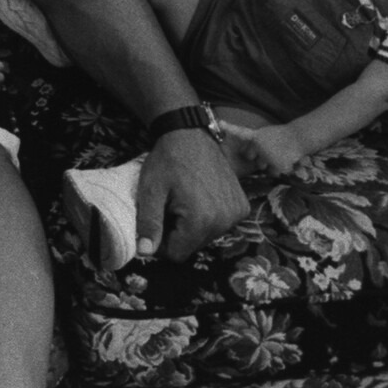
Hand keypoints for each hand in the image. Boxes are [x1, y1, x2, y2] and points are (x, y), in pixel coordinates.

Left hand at [134, 128, 248, 260]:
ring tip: (184, 198)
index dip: (161, 241)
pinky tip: (200, 195)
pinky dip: (208, 216)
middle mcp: (225, 221)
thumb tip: (145, 252)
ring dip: (193, 224)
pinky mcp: (242, 205)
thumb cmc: (168, 160)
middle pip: (193, 245)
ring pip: (206, 236)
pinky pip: (221, 223)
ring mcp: (237, 213)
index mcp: (202, 220)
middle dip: (178, 231)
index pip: (177, 254)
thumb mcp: (150, 191)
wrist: (190, 134)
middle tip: (170, 205)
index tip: (157, 219)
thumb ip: (149, 224)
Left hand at [234, 123, 304, 175]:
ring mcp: (269, 156)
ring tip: (280, 155)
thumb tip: (248, 155)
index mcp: (257, 137)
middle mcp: (260, 146)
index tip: (220, 123)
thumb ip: (256, 143)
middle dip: (259, 159)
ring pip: (264, 168)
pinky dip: (281, 169)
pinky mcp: (278, 165)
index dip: (228, 128)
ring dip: (270, 165)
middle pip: (252, 159)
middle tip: (271, 152)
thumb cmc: (283, 137)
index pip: (240, 132)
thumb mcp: (267, 135)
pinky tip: (287, 161)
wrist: (300, 137)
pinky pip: (275, 173)